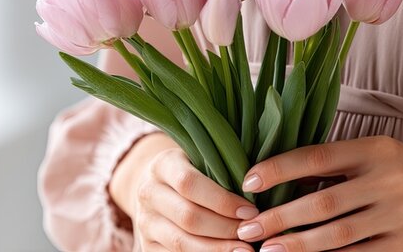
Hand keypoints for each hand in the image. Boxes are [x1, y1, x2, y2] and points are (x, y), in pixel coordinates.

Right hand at [116, 141, 257, 251]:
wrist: (156, 187)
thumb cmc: (192, 171)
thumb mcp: (201, 160)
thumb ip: (222, 169)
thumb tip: (257, 192)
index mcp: (162, 165)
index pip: (189, 184)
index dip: (222, 200)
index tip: (251, 211)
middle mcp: (148, 193)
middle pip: (188, 217)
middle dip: (225, 228)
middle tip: (252, 234)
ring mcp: (144, 222)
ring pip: (181, 242)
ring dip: (217, 249)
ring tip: (245, 251)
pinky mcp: (146, 246)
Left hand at [235, 136, 402, 250]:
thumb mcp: (379, 155)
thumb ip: (338, 165)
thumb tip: (281, 179)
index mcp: (376, 149)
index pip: (318, 155)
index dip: (279, 168)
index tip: (248, 181)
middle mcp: (389, 179)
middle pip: (323, 201)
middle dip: (280, 217)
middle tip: (247, 229)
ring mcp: (401, 216)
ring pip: (338, 235)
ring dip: (298, 246)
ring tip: (267, 251)